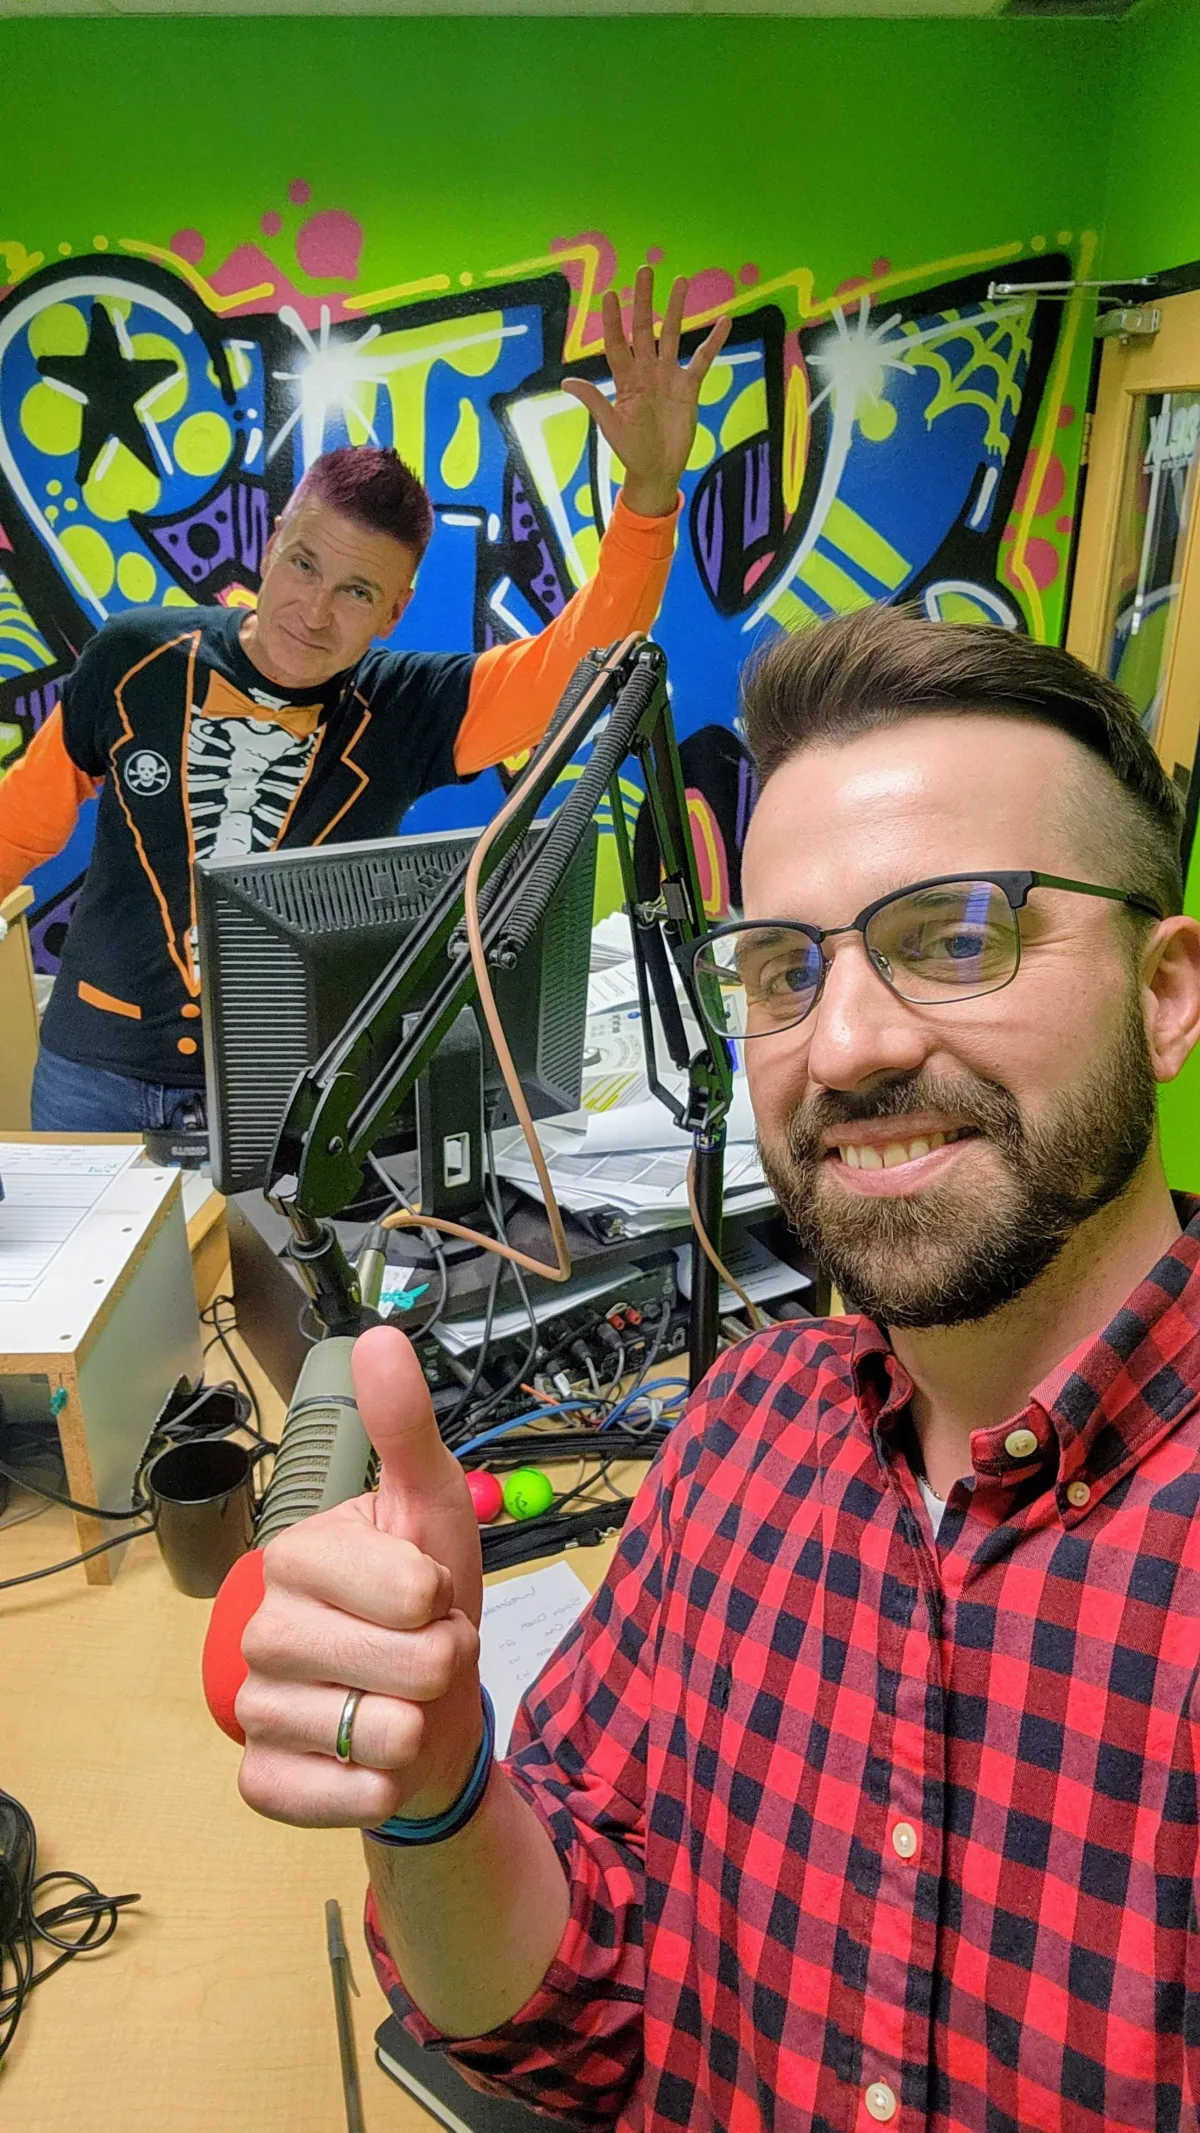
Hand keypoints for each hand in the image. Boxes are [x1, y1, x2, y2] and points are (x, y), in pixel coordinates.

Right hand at [235, 1325, 485, 1829]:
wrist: (426, 1712)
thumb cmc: (427, 1608)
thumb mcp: (434, 1511)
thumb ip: (406, 1430)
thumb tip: (378, 1338)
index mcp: (299, 1553)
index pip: (407, 1589)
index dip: (441, 1601)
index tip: (428, 1596)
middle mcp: (262, 1624)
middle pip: (400, 1663)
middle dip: (438, 1665)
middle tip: (422, 1654)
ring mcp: (253, 1704)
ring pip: (369, 1733)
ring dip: (412, 1728)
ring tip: (398, 1706)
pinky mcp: (259, 1778)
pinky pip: (323, 1797)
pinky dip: (369, 1790)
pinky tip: (373, 1769)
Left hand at [563, 265, 731, 519]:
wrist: (658, 470)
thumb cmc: (631, 450)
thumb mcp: (611, 427)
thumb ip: (594, 401)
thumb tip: (568, 381)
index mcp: (625, 380)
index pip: (617, 343)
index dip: (613, 320)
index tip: (610, 294)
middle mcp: (646, 371)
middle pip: (644, 328)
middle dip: (644, 300)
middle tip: (645, 270)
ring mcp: (669, 376)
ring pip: (673, 335)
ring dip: (677, 309)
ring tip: (682, 281)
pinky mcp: (690, 386)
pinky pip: (703, 359)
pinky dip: (714, 342)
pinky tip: (725, 320)